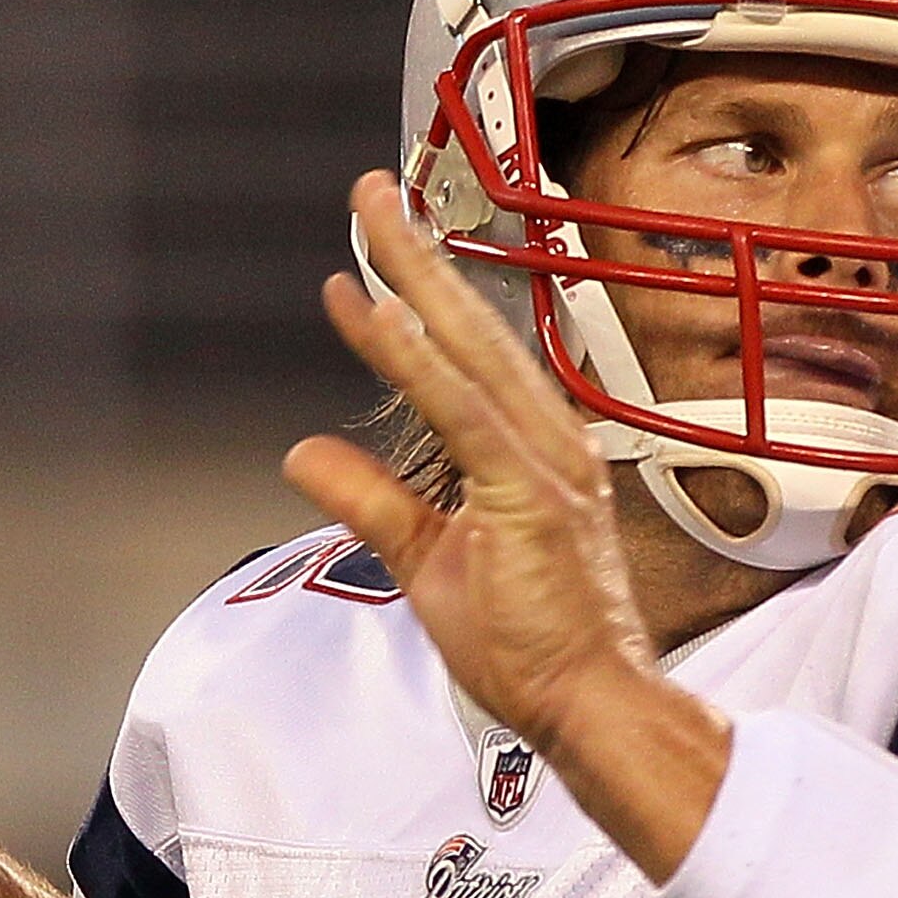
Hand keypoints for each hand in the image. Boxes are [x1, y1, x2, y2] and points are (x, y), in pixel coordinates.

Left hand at [287, 173, 728, 879]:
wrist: (593, 708)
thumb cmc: (532, 647)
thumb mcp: (427, 561)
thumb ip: (372, 500)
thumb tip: (304, 451)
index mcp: (533, 453)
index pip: (464, 357)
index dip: (414, 298)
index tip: (367, 254)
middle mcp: (548, 443)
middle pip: (473, 328)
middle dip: (419, 253)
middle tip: (371, 189)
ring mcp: (546, 466)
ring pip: (472, 353)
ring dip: (418, 281)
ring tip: (371, 221)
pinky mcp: (532, 498)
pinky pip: (468, 416)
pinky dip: (425, 363)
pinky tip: (383, 315)